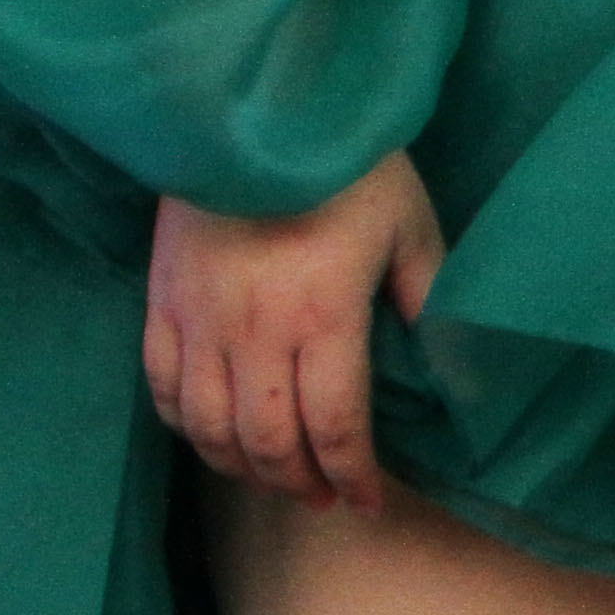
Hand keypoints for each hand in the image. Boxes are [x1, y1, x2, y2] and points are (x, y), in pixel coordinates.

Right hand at [144, 151, 447, 509]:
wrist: (247, 113)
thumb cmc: (343, 168)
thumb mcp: (410, 227)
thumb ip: (429, 298)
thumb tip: (454, 365)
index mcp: (324, 319)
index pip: (334, 429)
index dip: (352, 478)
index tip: (366, 501)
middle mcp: (255, 332)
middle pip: (268, 440)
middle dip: (298, 483)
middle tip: (322, 496)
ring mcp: (199, 318)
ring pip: (207, 425)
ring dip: (239, 464)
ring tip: (267, 474)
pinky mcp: (162, 300)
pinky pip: (161, 384)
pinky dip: (183, 423)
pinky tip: (208, 431)